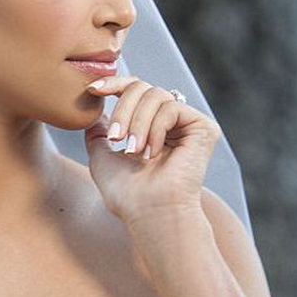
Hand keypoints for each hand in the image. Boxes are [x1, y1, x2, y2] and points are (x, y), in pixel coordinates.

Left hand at [84, 76, 220, 224]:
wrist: (149, 212)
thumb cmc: (125, 193)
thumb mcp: (101, 156)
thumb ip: (99, 133)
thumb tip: (96, 114)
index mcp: (150, 127)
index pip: (134, 90)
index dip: (114, 84)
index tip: (92, 90)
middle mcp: (171, 123)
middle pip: (142, 87)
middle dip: (122, 108)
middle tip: (115, 136)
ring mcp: (188, 124)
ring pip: (155, 94)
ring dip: (137, 121)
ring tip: (132, 150)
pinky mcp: (204, 128)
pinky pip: (171, 107)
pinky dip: (154, 128)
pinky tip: (152, 152)